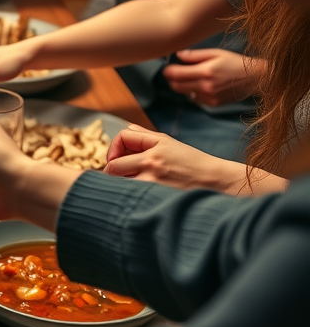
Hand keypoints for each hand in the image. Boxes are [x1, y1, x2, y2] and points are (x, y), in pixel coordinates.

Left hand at [104, 124, 245, 191]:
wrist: (216, 182)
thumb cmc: (194, 162)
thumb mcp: (170, 143)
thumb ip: (145, 136)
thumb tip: (126, 128)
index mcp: (156, 146)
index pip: (121, 137)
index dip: (114, 147)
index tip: (117, 157)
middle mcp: (152, 163)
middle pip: (113, 166)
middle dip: (111, 170)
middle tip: (118, 174)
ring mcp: (152, 182)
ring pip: (118, 184)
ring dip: (118, 184)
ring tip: (128, 184)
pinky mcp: (155, 198)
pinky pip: (129, 196)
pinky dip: (127, 195)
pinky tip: (135, 195)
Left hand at [163, 49, 260, 106]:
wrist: (255, 79)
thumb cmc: (236, 62)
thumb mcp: (216, 53)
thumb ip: (195, 55)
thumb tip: (178, 55)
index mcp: (205, 71)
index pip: (176, 74)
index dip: (168, 71)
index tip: (168, 68)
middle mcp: (205, 86)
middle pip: (176, 86)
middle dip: (172, 79)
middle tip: (175, 73)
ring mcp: (209, 97)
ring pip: (184, 93)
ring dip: (183, 86)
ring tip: (191, 78)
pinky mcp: (213, 104)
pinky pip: (195, 99)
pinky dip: (194, 92)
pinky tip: (202, 85)